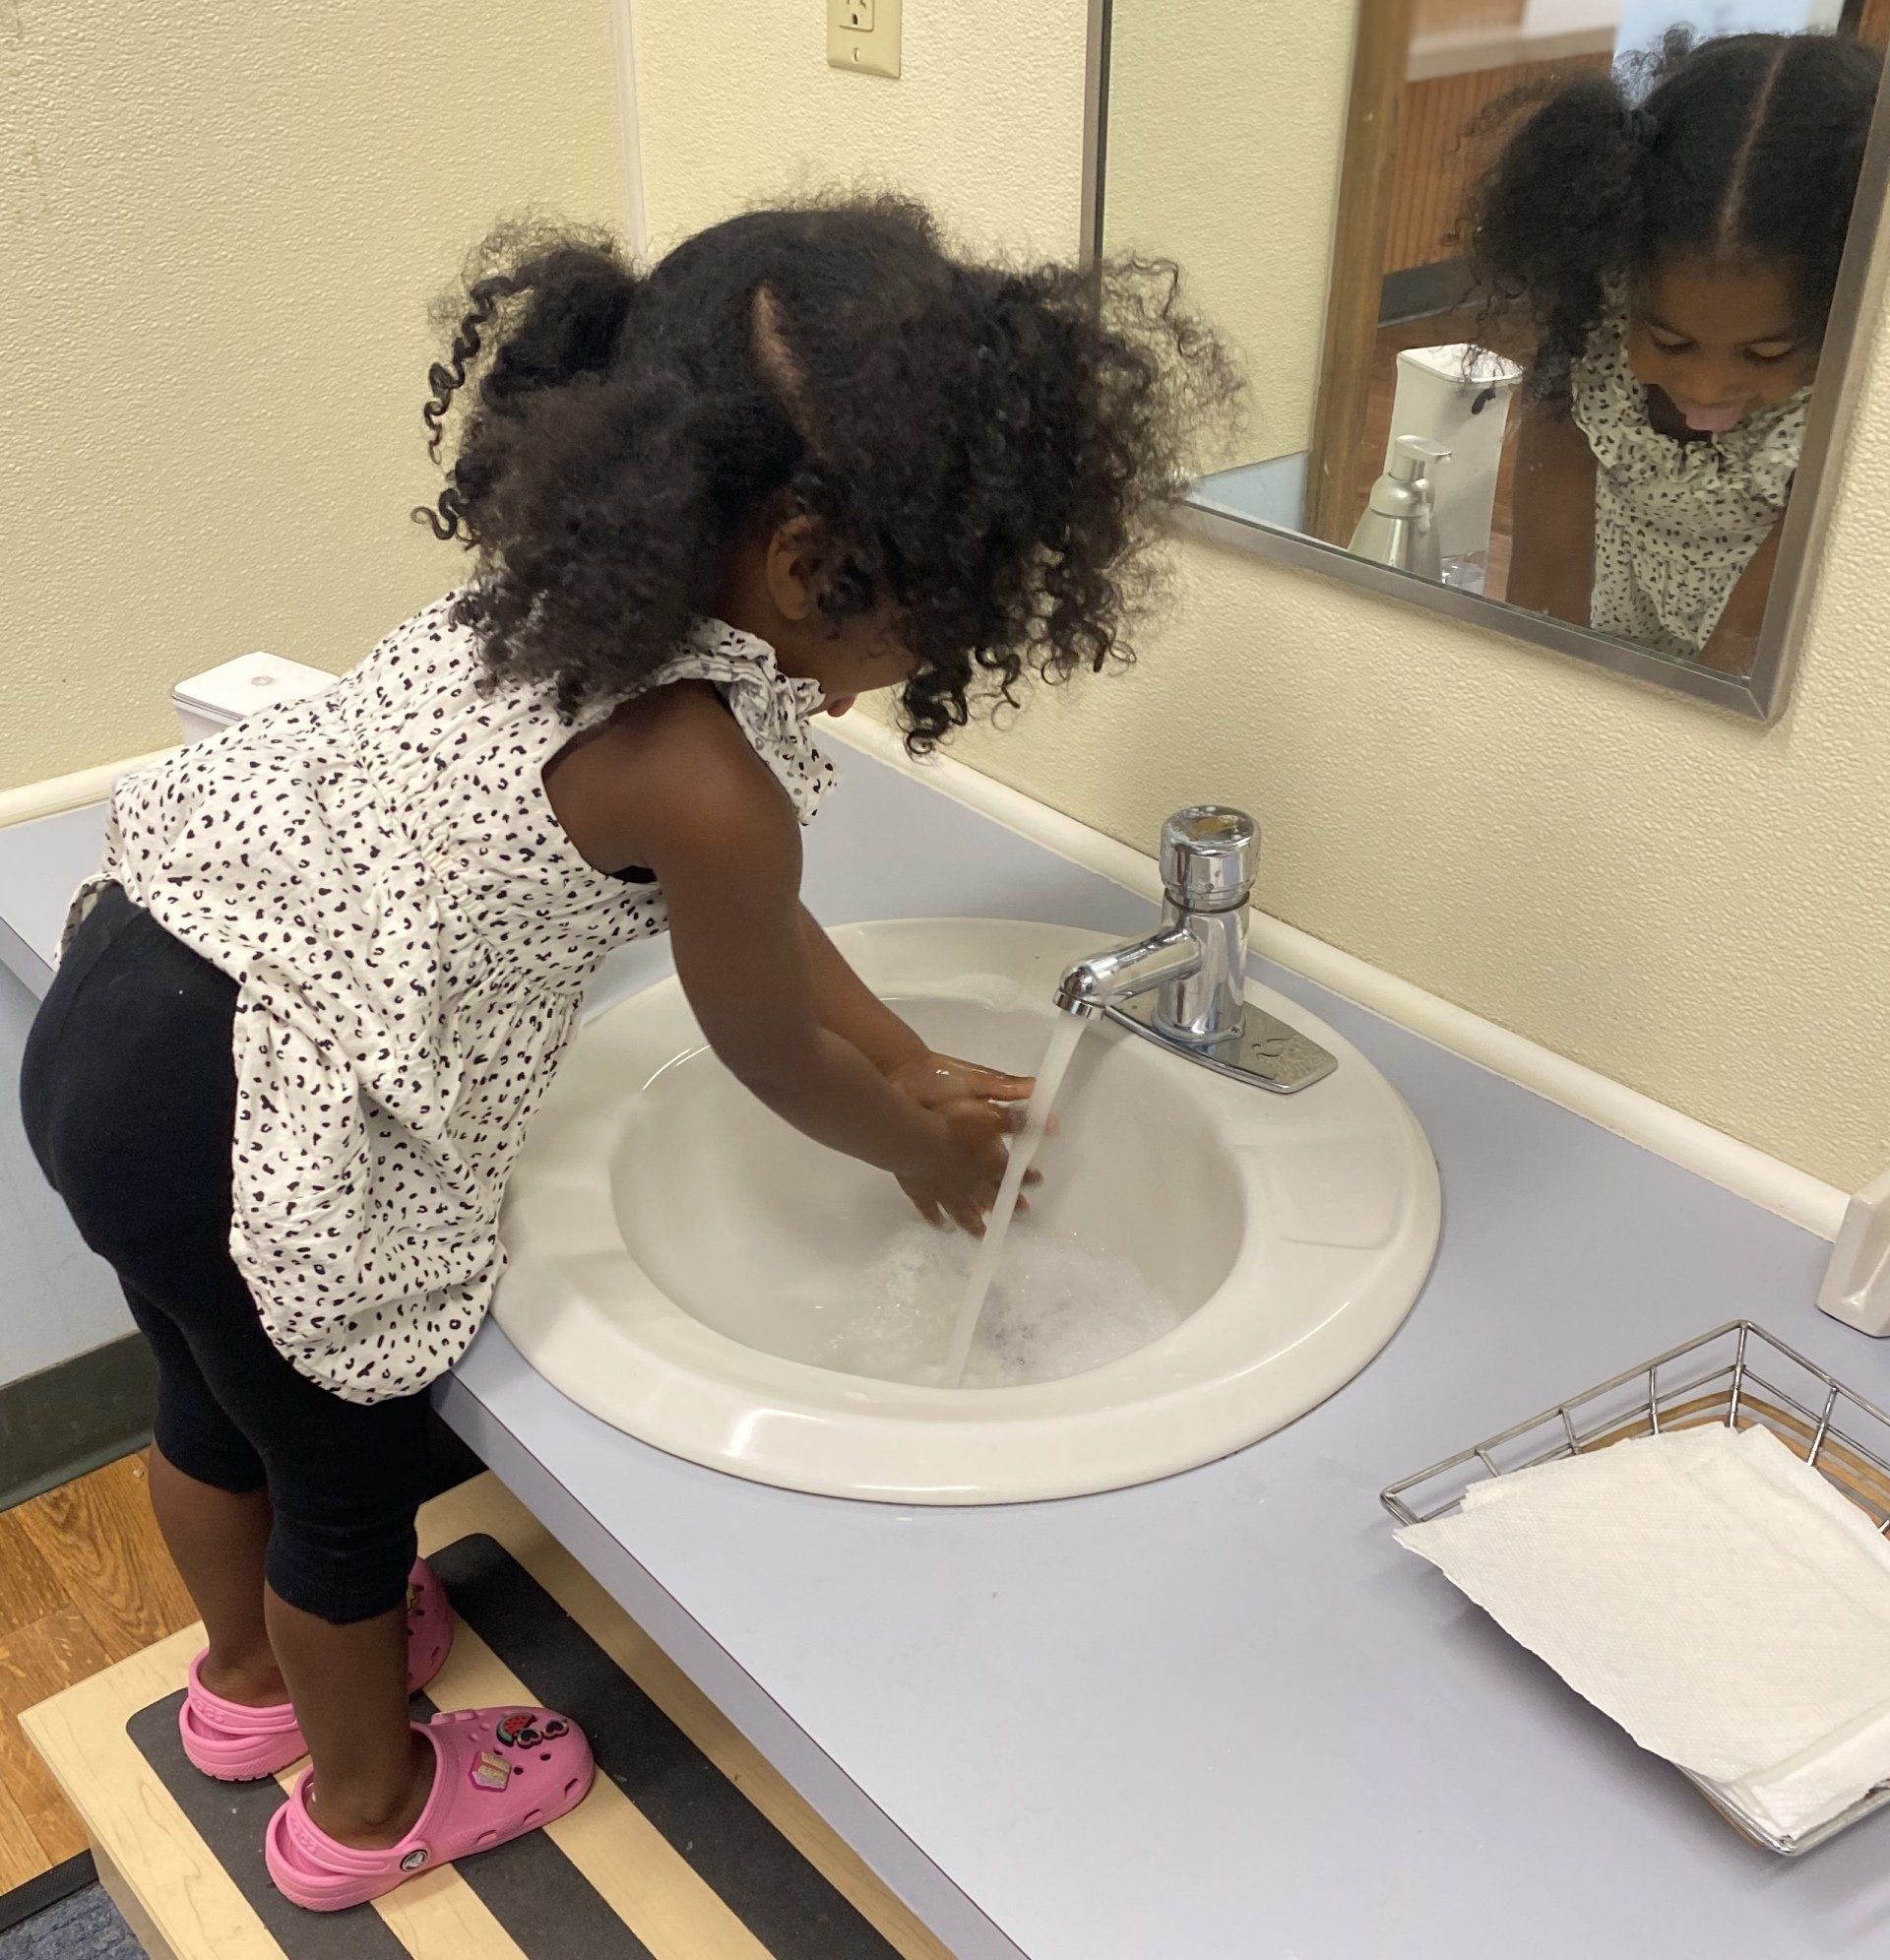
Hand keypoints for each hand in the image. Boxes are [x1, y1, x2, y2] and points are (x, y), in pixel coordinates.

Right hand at [884, 1051, 1042, 1234]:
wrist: (914, 1140)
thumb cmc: (952, 1124)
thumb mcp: (989, 1116)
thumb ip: (1017, 1121)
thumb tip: (1052, 1124)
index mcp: (989, 1164)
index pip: (1013, 1173)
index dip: (1026, 1177)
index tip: (1037, 1180)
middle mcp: (971, 1184)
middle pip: (993, 1198)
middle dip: (1007, 1205)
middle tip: (1020, 1214)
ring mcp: (945, 1193)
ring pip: (964, 1212)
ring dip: (975, 1222)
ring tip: (981, 1233)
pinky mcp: (922, 1194)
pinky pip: (932, 1212)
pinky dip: (938, 1220)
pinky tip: (943, 1227)